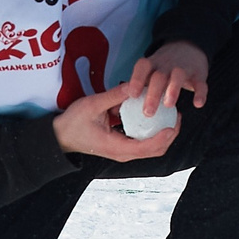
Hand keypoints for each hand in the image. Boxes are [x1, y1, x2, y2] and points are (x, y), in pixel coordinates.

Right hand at [52, 80, 181, 161]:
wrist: (60, 136)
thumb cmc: (74, 122)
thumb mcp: (92, 105)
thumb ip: (114, 96)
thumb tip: (134, 85)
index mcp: (117, 147)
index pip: (147, 147)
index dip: (164, 137)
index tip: (174, 123)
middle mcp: (122, 153)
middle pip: (154, 150)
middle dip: (169, 135)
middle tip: (177, 116)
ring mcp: (122, 151)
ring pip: (150, 148)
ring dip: (163, 134)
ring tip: (170, 115)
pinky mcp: (121, 146)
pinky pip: (142, 142)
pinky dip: (152, 132)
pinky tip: (154, 116)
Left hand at [124, 40, 208, 119]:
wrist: (189, 47)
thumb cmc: (163, 67)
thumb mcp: (150, 70)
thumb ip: (138, 85)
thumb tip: (118, 105)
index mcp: (152, 64)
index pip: (142, 68)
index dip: (136, 80)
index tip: (132, 95)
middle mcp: (166, 65)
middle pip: (158, 76)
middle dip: (153, 94)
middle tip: (147, 112)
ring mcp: (183, 68)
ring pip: (178, 76)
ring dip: (173, 90)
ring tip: (169, 105)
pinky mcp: (199, 74)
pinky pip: (200, 83)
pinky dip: (200, 93)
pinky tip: (197, 104)